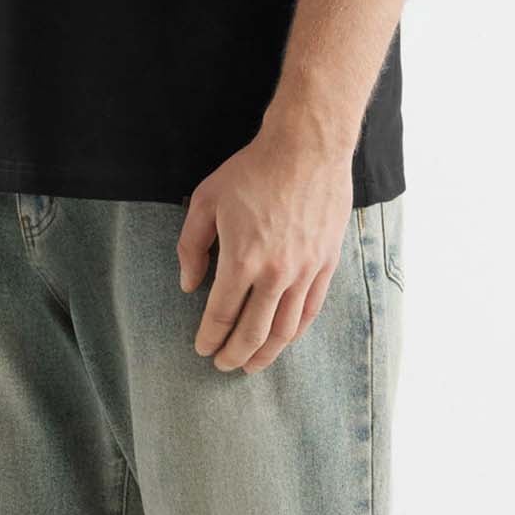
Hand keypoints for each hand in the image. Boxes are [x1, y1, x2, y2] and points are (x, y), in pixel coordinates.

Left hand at [177, 131, 352, 371]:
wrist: (308, 148)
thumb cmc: (252, 171)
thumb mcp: (206, 201)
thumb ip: (191, 246)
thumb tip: (188, 285)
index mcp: (241, 259)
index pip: (221, 314)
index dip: (209, 337)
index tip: (202, 349)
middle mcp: (275, 273)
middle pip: (253, 331)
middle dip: (234, 354)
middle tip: (223, 365)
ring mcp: (305, 271)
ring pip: (286, 329)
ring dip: (267, 353)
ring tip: (252, 364)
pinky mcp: (326, 264)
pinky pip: (311, 310)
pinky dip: (296, 332)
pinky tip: (284, 340)